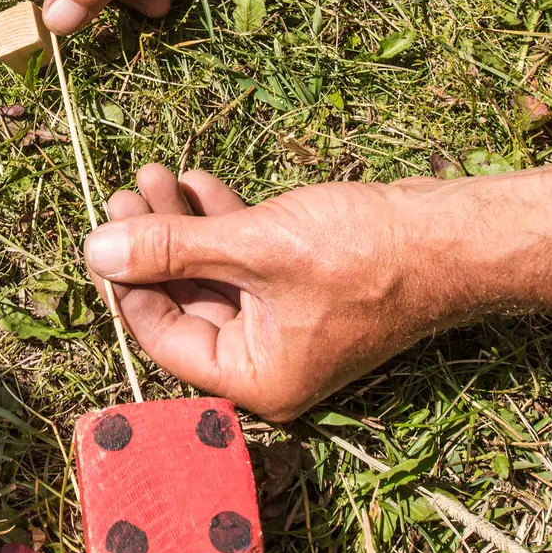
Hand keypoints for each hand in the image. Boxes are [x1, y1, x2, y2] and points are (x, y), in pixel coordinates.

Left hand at [84, 164, 483, 419]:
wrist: (454, 236)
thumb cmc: (365, 255)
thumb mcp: (253, 247)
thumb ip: (170, 250)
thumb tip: (96, 249)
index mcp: (255, 378)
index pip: (164, 338)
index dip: (126, 285)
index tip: (102, 234)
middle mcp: (268, 360)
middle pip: (184, 302)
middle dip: (151, 243)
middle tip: (122, 192)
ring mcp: (287, 322)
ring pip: (211, 273)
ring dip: (180, 225)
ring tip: (153, 174)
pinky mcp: (303, 284)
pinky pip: (243, 259)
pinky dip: (219, 222)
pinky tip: (196, 182)